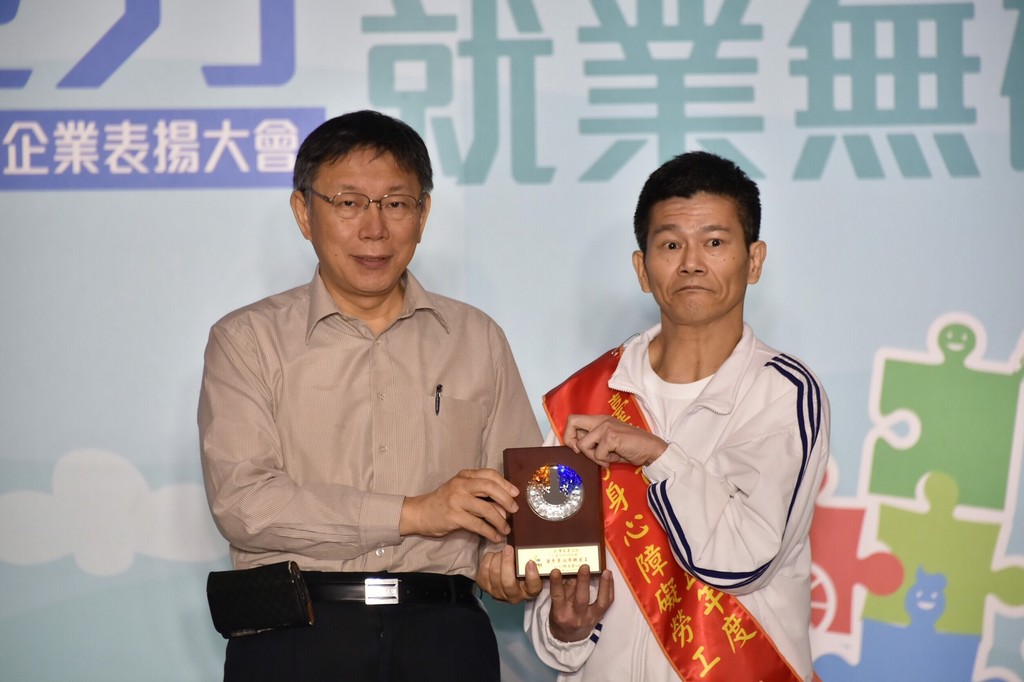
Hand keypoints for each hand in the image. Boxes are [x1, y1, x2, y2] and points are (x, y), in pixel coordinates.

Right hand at [400, 468, 518, 542]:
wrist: (420, 513)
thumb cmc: (444, 501)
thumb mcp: (460, 489)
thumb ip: (479, 492)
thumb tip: (505, 504)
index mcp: (464, 476)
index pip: (489, 474)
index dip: (505, 483)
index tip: (516, 493)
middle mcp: (461, 485)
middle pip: (490, 487)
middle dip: (506, 499)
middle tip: (514, 510)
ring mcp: (456, 500)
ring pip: (486, 508)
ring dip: (500, 520)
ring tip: (506, 529)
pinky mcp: (454, 517)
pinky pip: (478, 525)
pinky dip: (490, 532)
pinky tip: (495, 537)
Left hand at [476, 545, 542, 603]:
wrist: (507, 578)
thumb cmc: (521, 570)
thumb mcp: (528, 567)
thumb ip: (530, 560)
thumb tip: (529, 549)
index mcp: (529, 591)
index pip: (533, 587)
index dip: (532, 576)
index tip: (530, 562)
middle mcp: (513, 596)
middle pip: (508, 582)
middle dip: (507, 563)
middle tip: (508, 549)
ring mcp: (497, 593)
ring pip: (494, 575)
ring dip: (497, 559)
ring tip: (501, 551)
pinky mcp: (484, 587)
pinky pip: (483, 572)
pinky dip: (488, 560)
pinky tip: (493, 556)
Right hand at [548, 565, 613, 641]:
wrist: (569, 639)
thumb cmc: (560, 618)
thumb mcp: (556, 606)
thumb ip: (563, 590)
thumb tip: (571, 571)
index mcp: (560, 613)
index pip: (558, 597)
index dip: (556, 584)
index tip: (556, 571)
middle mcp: (576, 617)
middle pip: (581, 599)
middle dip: (584, 582)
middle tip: (585, 566)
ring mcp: (590, 618)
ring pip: (600, 602)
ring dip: (604, 585)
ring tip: (606, 571)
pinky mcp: (600, 617)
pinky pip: (608, 603)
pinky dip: (610, 589)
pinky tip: (609, 577)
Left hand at [563, 414, 667, 466]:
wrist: (650, 450)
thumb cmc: (630, 448)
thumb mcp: (608, 442)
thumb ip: (593, 441)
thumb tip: (576, 447)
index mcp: (599, 420)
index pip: (573, 420)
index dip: (569, 435)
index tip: (576, 448)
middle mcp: (601, 420)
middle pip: (571, 422)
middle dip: (571, 440)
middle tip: (580, 451)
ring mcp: (606, 427)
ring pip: (583, 445)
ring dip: (593, 457)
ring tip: (607, 457)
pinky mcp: (611, 437)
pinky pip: (597, 455)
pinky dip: (606, 461)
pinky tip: (616, 457)